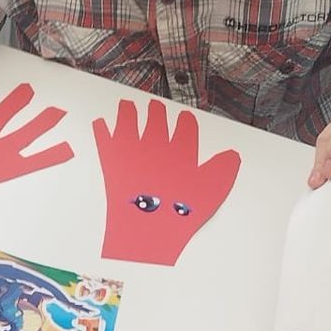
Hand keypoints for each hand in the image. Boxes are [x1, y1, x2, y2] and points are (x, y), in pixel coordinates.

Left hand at [93, 97, 241, 265]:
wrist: (145, 224)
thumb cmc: (179, 212)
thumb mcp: (211, 193)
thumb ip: (221, 171)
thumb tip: (231, 156)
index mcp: (181, 150)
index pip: (185, 128)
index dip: (185, 121)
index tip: (185, 117)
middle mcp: (156, 144)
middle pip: (156, 120)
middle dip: (156, 112)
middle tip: (155, 106)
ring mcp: (132, 150)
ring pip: (129, 122)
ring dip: (128, 113)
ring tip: (126, 106)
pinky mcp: (112, 160)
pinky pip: (104, 139)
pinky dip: (101, 130)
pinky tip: (99, 123)